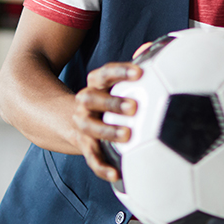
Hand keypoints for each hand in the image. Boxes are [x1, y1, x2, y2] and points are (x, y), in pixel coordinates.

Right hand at [72, 62, 141, 182]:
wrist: (73, 120)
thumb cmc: (108, 97)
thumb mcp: (116, 82)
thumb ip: (134, 67)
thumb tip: (150, 48)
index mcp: (96, 84)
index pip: (104, 73)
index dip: (120, 72)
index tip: (140, 73)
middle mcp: (85, 102)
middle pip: (92, 98)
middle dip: (112, 102)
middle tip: (134, 106)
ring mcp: (83, 124)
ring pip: (90, 127)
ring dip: (107, 131)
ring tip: (127, 136)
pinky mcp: (85, 146)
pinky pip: (92, 157)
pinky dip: (102, 167)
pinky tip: (116, 175)